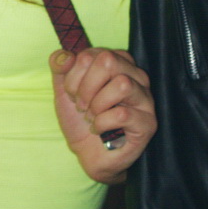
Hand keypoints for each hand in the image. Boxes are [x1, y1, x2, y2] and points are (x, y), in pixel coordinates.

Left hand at [50, 47, 156, 183]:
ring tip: (91, 117)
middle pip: (108, 60)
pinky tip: (98, 129)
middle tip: (81, 105)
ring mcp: (145, 98)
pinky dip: (102, 123)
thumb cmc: (80, 119)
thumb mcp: (63, 90)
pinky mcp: (147, 123)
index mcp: (116, 62)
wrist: (87, 154)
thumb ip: (60, 67)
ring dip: (97, 104)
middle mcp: (135, 75)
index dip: (74, 76)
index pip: (90, 54)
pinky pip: (123, 114)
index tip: (73, 94)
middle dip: (85, 87)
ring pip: (122, 84)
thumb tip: (64, 55)